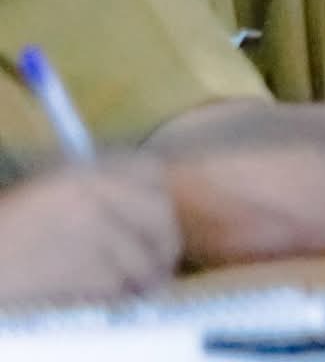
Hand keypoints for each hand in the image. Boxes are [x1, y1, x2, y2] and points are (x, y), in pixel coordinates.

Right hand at [0, 160, 180, 304]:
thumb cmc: (6, 231)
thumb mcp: (49, 194)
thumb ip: (98, 195)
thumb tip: (151, 211)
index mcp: (84, 171)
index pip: (150, 171)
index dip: (159, 198)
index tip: (157, 221)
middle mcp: (94, 194)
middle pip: (159, 215)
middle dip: (164, 243)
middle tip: (159, 265)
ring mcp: (92, 230)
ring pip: (144, 256)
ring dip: (144, 278)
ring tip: (137, 288)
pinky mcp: (84, 268)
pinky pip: (119, 285)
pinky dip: (116, 296)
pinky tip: (104, 298)